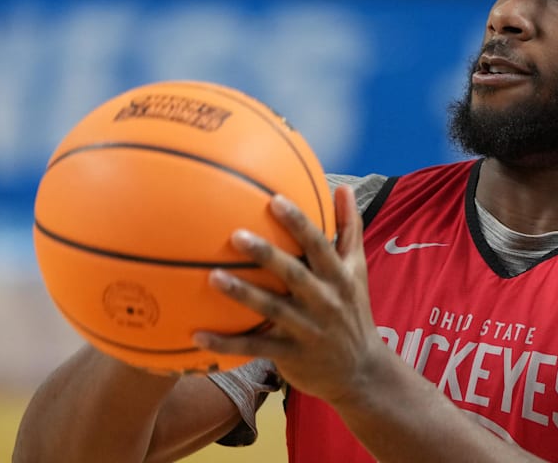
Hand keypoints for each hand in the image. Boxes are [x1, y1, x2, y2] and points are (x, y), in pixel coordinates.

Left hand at [193, 185, 388, 405]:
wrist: (361, 370)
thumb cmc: (353, 310)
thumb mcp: (357, 269)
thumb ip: (349, 228)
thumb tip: (342, 187)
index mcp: (339, 277)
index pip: (319, 245)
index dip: (299, 223)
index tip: (275, 200)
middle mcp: (325, 301)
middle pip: (294, 274)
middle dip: (267, 255)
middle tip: (236, 234)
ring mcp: (307, 330)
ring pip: (272, 310)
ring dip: (243, 295)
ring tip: (213, 277)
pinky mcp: (291, 355)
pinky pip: (255, 348)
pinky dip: (226, 344)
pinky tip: (196, 335)